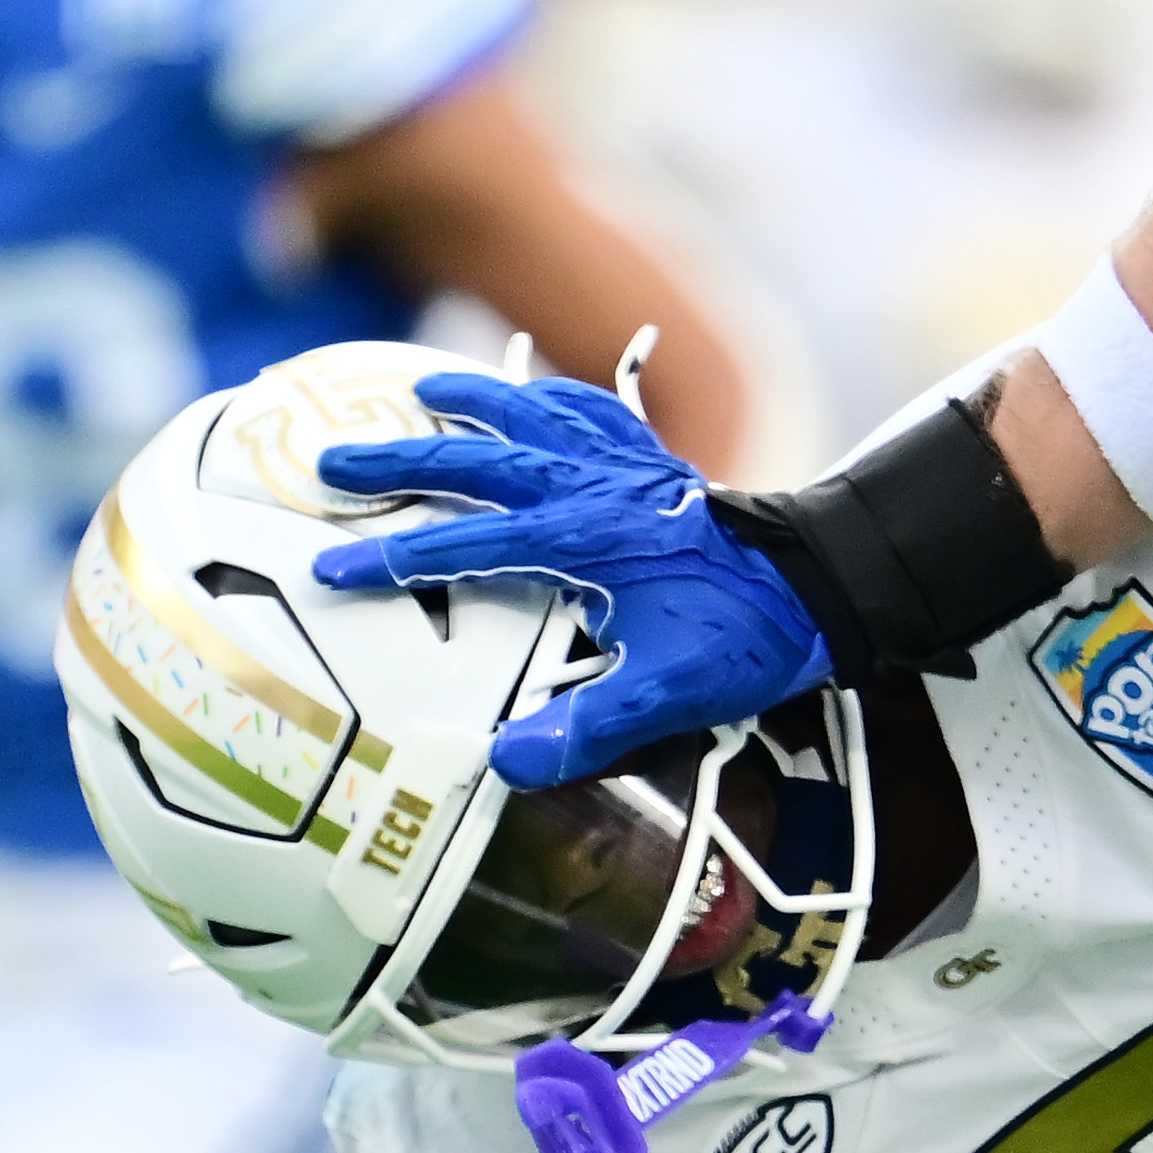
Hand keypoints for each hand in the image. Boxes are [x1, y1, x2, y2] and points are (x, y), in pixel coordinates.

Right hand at [311, 368, 833, 787]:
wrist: (822, 585)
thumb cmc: (744, 636)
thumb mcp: (668, 692)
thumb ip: (586, 728)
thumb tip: (505, 762)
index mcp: (582, 540)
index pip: (465, 547)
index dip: (393, 556)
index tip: (333, 566)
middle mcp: (592, 487)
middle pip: (477, 461)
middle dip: (398, 461)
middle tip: (330, 461)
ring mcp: (623, 465)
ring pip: (529, 415)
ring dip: (470, 402)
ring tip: (415, 390)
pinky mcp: (654, 460)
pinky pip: (589, 411)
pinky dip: (550, 396)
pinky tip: (527, 394)